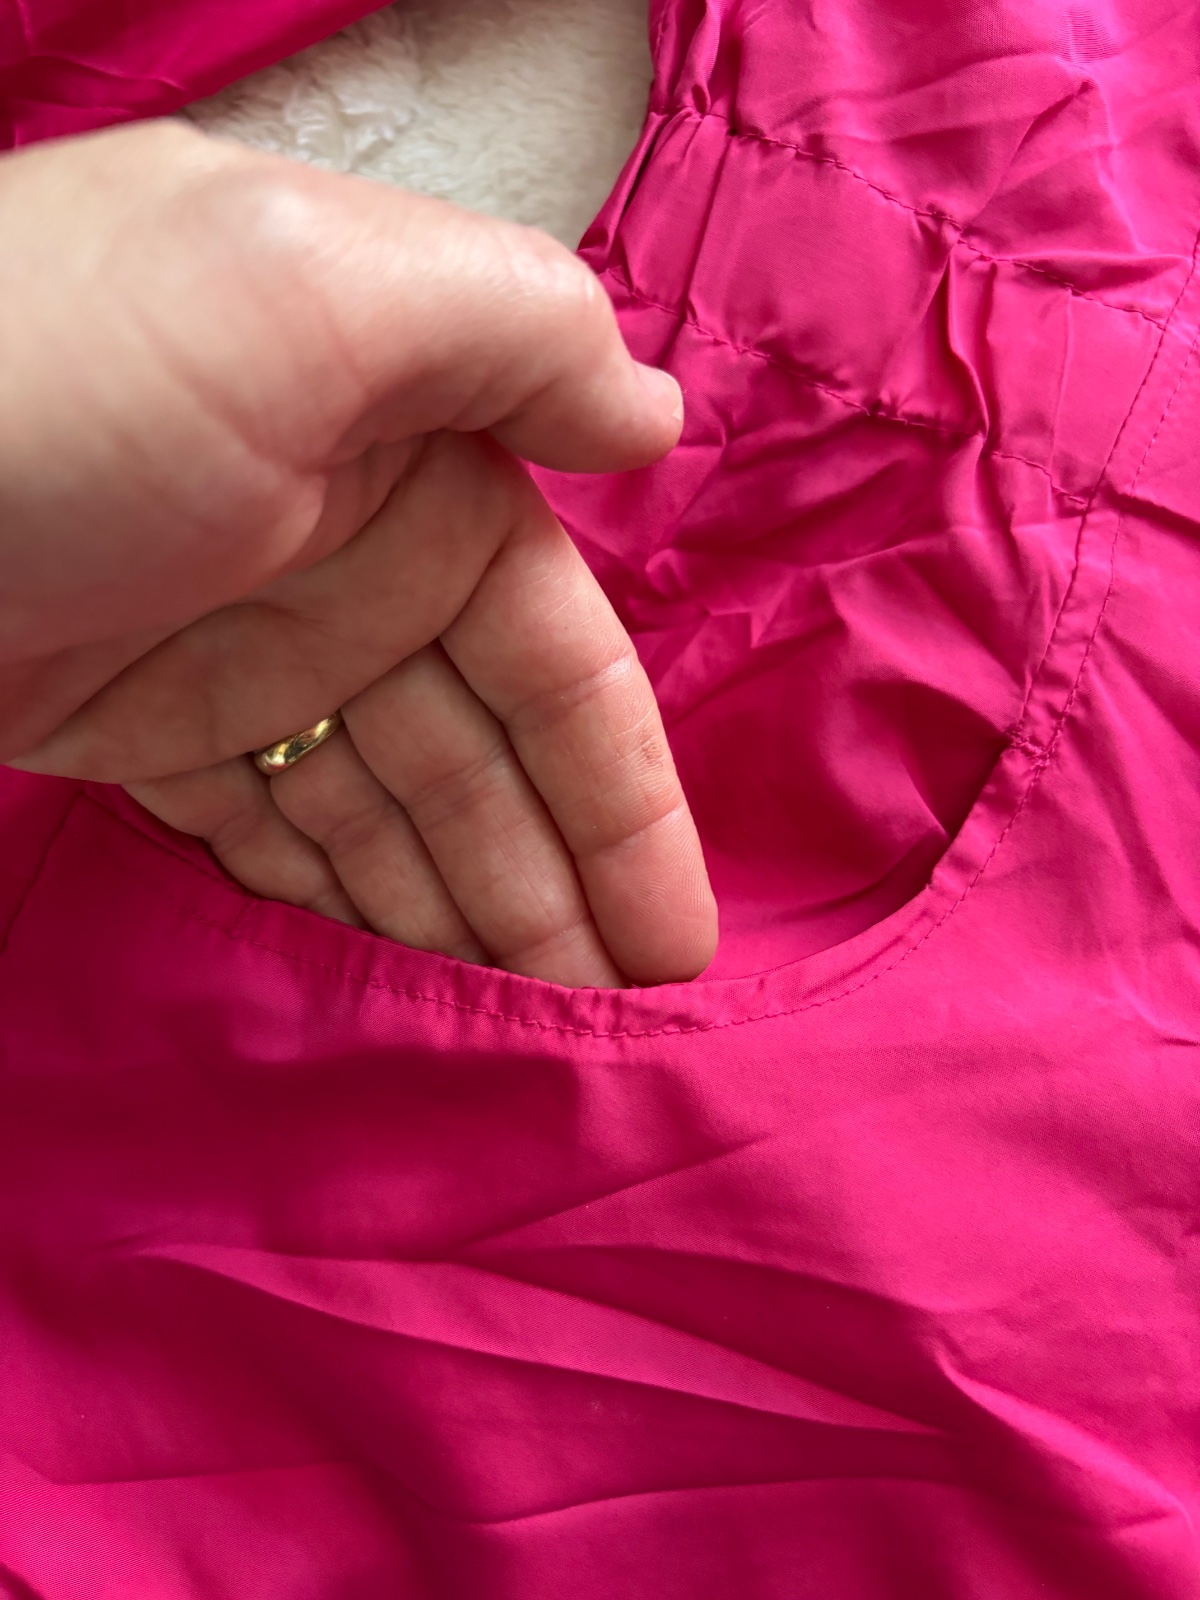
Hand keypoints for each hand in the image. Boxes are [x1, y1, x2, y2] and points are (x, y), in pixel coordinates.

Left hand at [0, 121, 715, 985]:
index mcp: (406, 457)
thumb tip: (654, 415)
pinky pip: (278, 828)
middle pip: (485, 755)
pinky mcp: (138, 722)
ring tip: (519, 1041)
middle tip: (607, 1036)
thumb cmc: (44, 377)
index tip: (671, 943)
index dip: (623, 801)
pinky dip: (341, 902)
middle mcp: (340, 550)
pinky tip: (390, 986)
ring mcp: (235, 645)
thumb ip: (508, 332)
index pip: (558, 659)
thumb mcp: (296, 286)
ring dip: (460, 913)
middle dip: (554, 889)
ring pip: (388, 806)